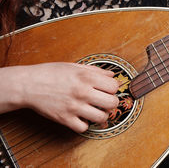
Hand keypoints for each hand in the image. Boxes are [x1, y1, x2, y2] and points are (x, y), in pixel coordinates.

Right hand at [0, 63, 118, 132]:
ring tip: (95, 110)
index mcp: (86, 77)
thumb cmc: (50, 73)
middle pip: (112, 103)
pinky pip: (84, 128)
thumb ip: (95, 70)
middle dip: (112, 103)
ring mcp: (74, 106)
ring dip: (101, 115)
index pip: (114, 86)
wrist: (28, 84)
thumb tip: (111, 75)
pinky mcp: (64, 119)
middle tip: (105, 102)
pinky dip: (85, 124)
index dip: (113, 88)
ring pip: (101, 117)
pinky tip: (81, 117)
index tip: (107, 90)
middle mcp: (83, 92)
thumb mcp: (74, 66)